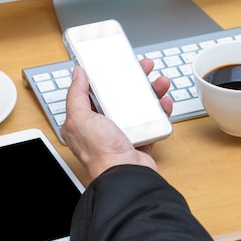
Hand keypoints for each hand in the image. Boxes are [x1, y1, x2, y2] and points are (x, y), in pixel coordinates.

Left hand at [60, 59, 172, 178]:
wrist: (124, 175)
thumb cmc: (100, 152)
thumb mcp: (79, 118)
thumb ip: (76, 95)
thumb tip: (77, 74)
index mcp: (86, 121)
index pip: (94, 93)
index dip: (105, 77)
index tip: (116, 65)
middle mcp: (104, 127)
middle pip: (120, 96)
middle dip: (133, 80)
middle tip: (143, 68)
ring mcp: (123, 134)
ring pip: (139, 106)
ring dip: (151, 92)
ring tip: (160, 82)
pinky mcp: (141, 141)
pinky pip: (153, 122)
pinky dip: (161, 111)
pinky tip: (165, 102)